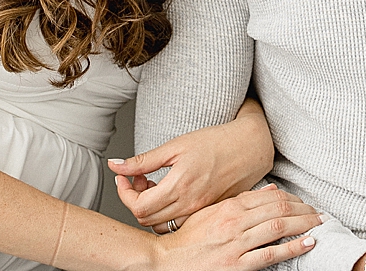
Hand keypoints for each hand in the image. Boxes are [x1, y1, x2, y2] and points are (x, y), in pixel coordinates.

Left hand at [110, 102, 274, 227]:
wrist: (249, 147)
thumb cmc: (215, 141)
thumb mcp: (175, 146)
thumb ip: (143, 160)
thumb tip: (116, 165)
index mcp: (179, 186)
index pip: (138, 207)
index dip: (124, 193)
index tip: (124, 178)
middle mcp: (189, 204)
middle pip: (147, 219)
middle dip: (135, 199)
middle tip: (139, 178)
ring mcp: (200, 211)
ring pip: (162, 225)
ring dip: (151, 208)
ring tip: (155, 184)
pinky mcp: (207, 212)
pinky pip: (179, 223)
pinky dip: (168, 212)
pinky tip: (171, 190)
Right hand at [149, 185, 320, 270]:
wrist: (168, 260)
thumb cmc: (190, 237)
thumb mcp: (213, 212)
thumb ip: (242, 201)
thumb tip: (270, 190)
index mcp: (230, 206)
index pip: (270, 197)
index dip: (293, 199)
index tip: (305, 203)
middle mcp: (236, 221)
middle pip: (279, 209)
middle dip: (303, 210)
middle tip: (318, 214)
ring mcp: (237, 243)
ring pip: (279, 227)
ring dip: (303, 225)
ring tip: (318, 225)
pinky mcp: (238, 264)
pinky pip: (271, 253)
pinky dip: (292, 247)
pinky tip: (307, 243)